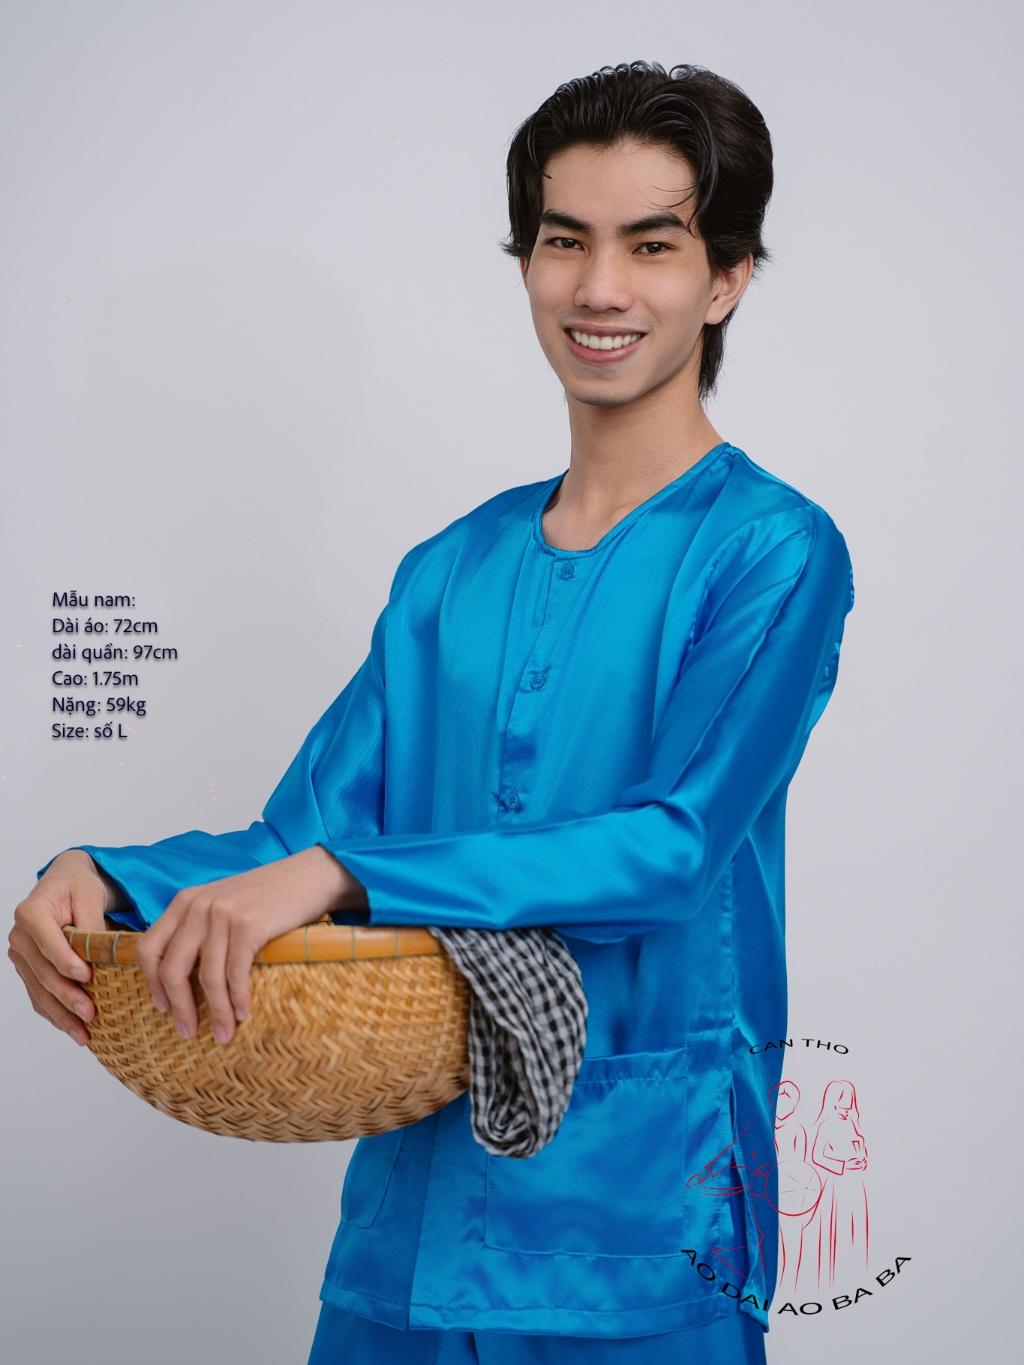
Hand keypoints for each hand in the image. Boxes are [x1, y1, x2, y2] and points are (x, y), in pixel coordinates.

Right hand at [9, 850, 111, 1046]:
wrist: (66, 885)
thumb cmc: (79, 887)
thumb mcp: (90, 895)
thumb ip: (91, 924)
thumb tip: (98, 956)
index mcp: (31, 911)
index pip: (47, 941)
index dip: (65, 961)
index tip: (87, 977)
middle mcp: (20, 935)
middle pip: (42, 972)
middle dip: (67, 996)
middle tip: (91, 1013)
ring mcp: (21, 955)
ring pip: (39, 990)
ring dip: (61, 1014)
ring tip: (84, 1033)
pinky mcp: (28, 969)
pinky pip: (38, 995)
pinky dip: (55, 1014)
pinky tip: (72, 1029)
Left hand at [135, 846, 363, 1045]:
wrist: (310, 874)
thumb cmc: (268, 895)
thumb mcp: (222, 903)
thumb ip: (199, 928)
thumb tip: (182, 977)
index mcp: (185, 901)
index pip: (149, 948)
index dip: (153, 983)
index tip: (164, 1008)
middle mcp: (198, 905)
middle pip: (172, 968)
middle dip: (179, 1007)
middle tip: (187, 1032)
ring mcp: (223, 914)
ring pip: (207, 977)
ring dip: (215, 1012)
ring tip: (223, 1034)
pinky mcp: (249, 925)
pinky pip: (235, 973)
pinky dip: (238, 999)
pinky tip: (243, 1014)